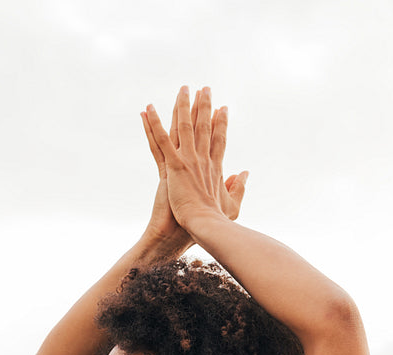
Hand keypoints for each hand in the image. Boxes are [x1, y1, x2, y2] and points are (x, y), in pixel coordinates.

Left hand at [144, 85, 247, 237]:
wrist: (206, 227)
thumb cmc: (218, 222)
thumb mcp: (233, 204)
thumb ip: (239, 187)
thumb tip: (245, 173)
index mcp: (216, 168)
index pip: (219, 139)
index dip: (221, 122)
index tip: (223, 108)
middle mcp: (202, 159)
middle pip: (204, 126)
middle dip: (205, 105)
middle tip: (205, 88)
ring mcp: (188, 161)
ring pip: (184, 126)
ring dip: (183, 105)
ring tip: (183, 88)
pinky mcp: (173, 166)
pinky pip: (161, 140)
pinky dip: (153, 124)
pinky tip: (148, 109)